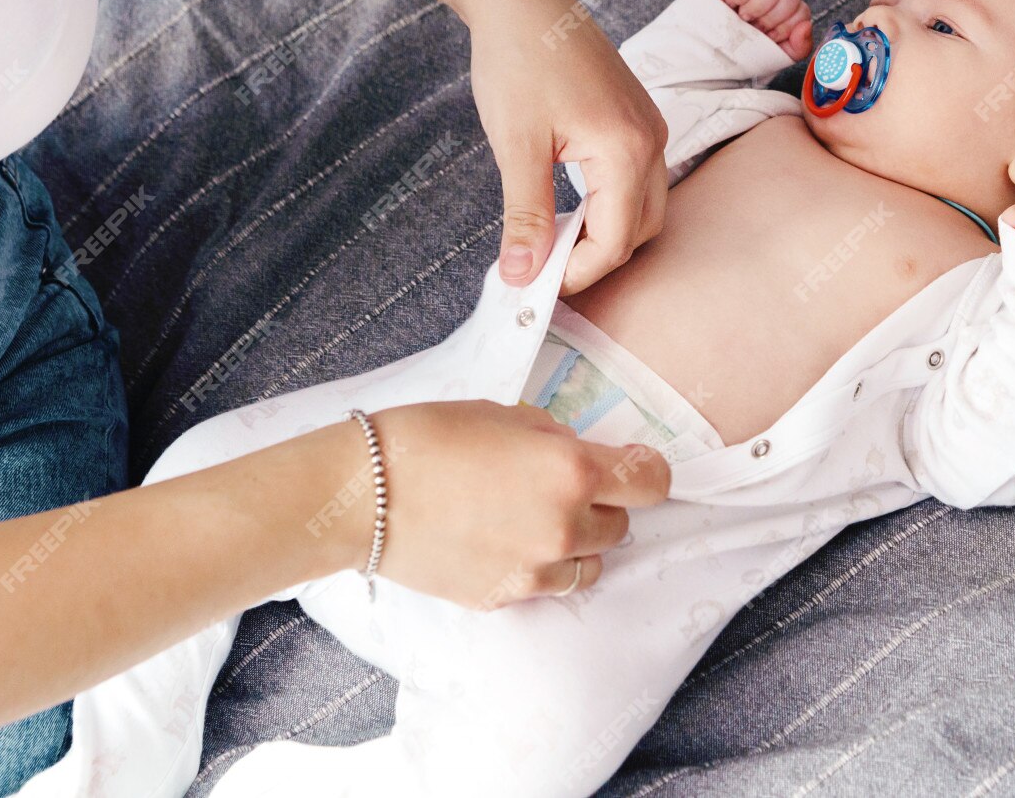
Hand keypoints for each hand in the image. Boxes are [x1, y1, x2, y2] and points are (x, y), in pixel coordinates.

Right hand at [367, 401, 669, 606]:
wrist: (362, 495)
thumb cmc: (428, 437)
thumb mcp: (505, 415)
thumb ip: (553, 438)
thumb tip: (573, 452)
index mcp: (572, 471)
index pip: (651, 482)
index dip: (648, 472)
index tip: (635, 466)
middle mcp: (564, 526)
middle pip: (622, 525)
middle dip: (604, 504)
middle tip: (564, 486)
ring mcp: (534, 570)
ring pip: (591, 564)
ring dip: (578, 542)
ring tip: (536, 519)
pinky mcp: (504, 598)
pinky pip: (546, 586)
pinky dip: (540, 567)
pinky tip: (504, 542)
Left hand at [468, 0, 668, 293]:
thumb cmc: (518, 58)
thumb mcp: (517, 144)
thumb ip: (527, 216)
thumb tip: (523, 274)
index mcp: (626, 148)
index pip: (616, 240)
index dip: (577, 274)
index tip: (535, 286)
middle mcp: (651, 140)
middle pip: (640, 231)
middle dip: (596, 259)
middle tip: (542, 270)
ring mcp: (649, 127)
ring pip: (643, 208)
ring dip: (605, 234)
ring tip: (551, 241)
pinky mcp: (637, 119)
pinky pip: (637, 180)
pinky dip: (609, 205)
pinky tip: (567, 206)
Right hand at [707, 0, 813, 61]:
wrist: (712, 49)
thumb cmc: (746, 50)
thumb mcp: (776, 55)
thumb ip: (799, 46)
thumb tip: (805, 26)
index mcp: (789, 8)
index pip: (802, 11)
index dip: (785, 29)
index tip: (768, 39)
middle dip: (771, 19)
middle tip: (754, 29)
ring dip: (757, 7)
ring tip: (743, 19)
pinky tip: (732, 5)